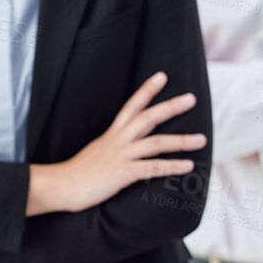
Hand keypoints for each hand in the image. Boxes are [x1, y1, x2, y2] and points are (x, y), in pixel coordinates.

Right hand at [29, 72, 205, 215]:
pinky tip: (188, 166)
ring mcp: (121, 156)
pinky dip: (173, 166)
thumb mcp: (95, 153)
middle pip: (149, 118)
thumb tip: (122, 150)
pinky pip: (153, 167)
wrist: (60, 186)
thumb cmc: (76, 174)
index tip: (162, 76)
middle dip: (171, 107)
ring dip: (181, 141)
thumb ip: (111, 148)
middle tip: (191, 98)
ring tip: (201, 139)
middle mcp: (118, 141)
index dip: (147, 90)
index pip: (131, 106)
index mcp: (111, 135)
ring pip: (157, 143)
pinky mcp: (123, 173)